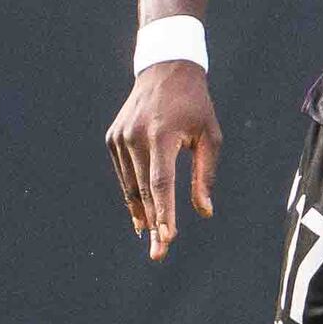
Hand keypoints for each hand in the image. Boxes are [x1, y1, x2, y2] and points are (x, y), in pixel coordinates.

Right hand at [107, 60, 217, 259]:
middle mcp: (136, 136)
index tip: (167, 238)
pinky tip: (142, 213)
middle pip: (145, 190)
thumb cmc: (195, 105)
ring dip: (142, 213)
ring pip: (131, 186)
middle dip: (154, 223)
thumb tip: (204, 212)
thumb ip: (205, 175)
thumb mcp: (209, 136)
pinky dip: (133, 194)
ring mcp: (120, 137)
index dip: (164, 213)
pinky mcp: (112, 138)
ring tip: (152, 238)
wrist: (164, 69)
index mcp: (162, 134)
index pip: (161, 182)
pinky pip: (124, 174)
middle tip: (159, 254)